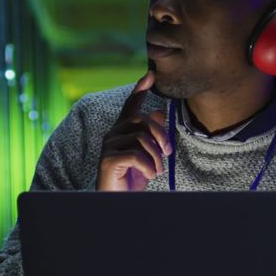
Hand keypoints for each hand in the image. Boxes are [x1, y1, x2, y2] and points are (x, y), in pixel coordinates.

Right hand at [96, 71, 171, 191]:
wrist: (117, 201)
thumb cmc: (130, 179)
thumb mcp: (146, 155)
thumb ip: (150, 136)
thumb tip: (159, 112)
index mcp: (121, 131)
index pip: (130, 106)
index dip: (140, 90)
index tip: (150, 74)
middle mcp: (112, 134)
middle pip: (141, 120)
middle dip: (159, 134)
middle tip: (168, 153)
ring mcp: (108, 146)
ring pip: (140, 138)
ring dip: (155, 156)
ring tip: (157, 170)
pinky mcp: (108, 160)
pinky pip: (135, 155)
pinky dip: (148, 165)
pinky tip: (150, 174)